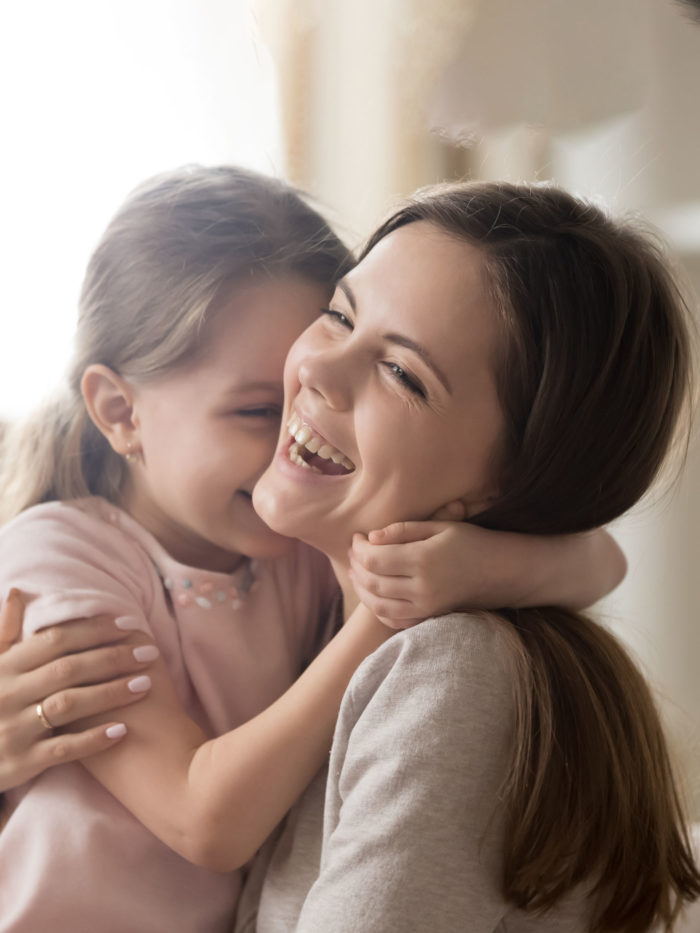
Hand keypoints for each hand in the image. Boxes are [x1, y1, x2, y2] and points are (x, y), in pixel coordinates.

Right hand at [0, 590, 156, 792]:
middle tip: (148, 652)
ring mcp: (13, 730)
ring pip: (69, 705)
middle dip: (112, 658)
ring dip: (110, 693)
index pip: (55, 640)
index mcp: (3, 667)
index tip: (127, 623)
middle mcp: (8, 695)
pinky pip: (62, 749)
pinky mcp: (20, 762)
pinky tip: (122, 730)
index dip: (94, 630)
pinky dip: (93, 739)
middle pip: (69, 669)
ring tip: (144, 685)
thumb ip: (3, 633)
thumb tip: (15, 592)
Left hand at [348, 517, 484, 627]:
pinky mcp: (430, 617)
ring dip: (361, 589)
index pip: (374, 559)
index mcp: (424, 560)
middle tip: (352, 553)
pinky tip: (373, 594)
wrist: (503, 571)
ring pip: (378, 605)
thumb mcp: (440, 526)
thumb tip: (371, 538)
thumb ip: (403, 530)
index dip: (359, 548)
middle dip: (356, 567)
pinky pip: (394, 620)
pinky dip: (377, 608)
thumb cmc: (472, 542)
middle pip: (372, 582)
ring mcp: (426, 607)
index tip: (356, 537)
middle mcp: (423, 587)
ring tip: (356, 572)